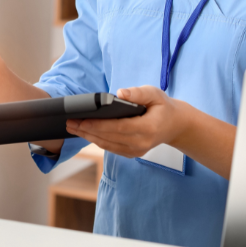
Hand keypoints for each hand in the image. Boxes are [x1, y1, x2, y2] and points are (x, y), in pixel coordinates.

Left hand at [66, 85, 188, 158]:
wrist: (176, 125)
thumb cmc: (163, 106)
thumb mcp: (155, 93)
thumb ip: (138, 93)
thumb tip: (120, 93)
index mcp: (147, 128)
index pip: (118, 128)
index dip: (98, 125)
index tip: (81, 120)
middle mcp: (141, 143)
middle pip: (109, 138)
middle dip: (87, 130)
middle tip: (69, 122)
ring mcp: (137, 151)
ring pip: (108, 145)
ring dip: (88, 137)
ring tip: (72, 127)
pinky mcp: (133, 154)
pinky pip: (111, 148)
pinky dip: (97, 140)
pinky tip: (85, 133)